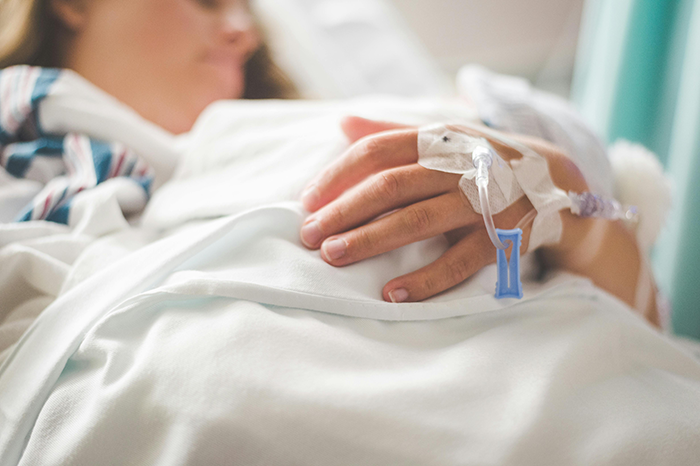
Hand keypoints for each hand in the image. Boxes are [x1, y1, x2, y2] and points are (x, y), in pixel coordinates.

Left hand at [299, 117, 548, 302]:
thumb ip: (392, 132)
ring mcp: (481, 202)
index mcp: (438, 140)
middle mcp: (458, 167)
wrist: (553, 180)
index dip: (338, 174)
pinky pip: (459, 262)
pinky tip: (392, 293)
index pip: (378, 150)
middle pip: (391, 186)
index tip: (306, 200)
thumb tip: (342, 123)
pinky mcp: (502, 237)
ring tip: (334, 256)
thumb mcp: (442, 138)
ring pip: (418, 220)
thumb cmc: (478, 160)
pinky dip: (426, 279)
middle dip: (344, 210)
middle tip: (309, 235)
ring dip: (372, 240)